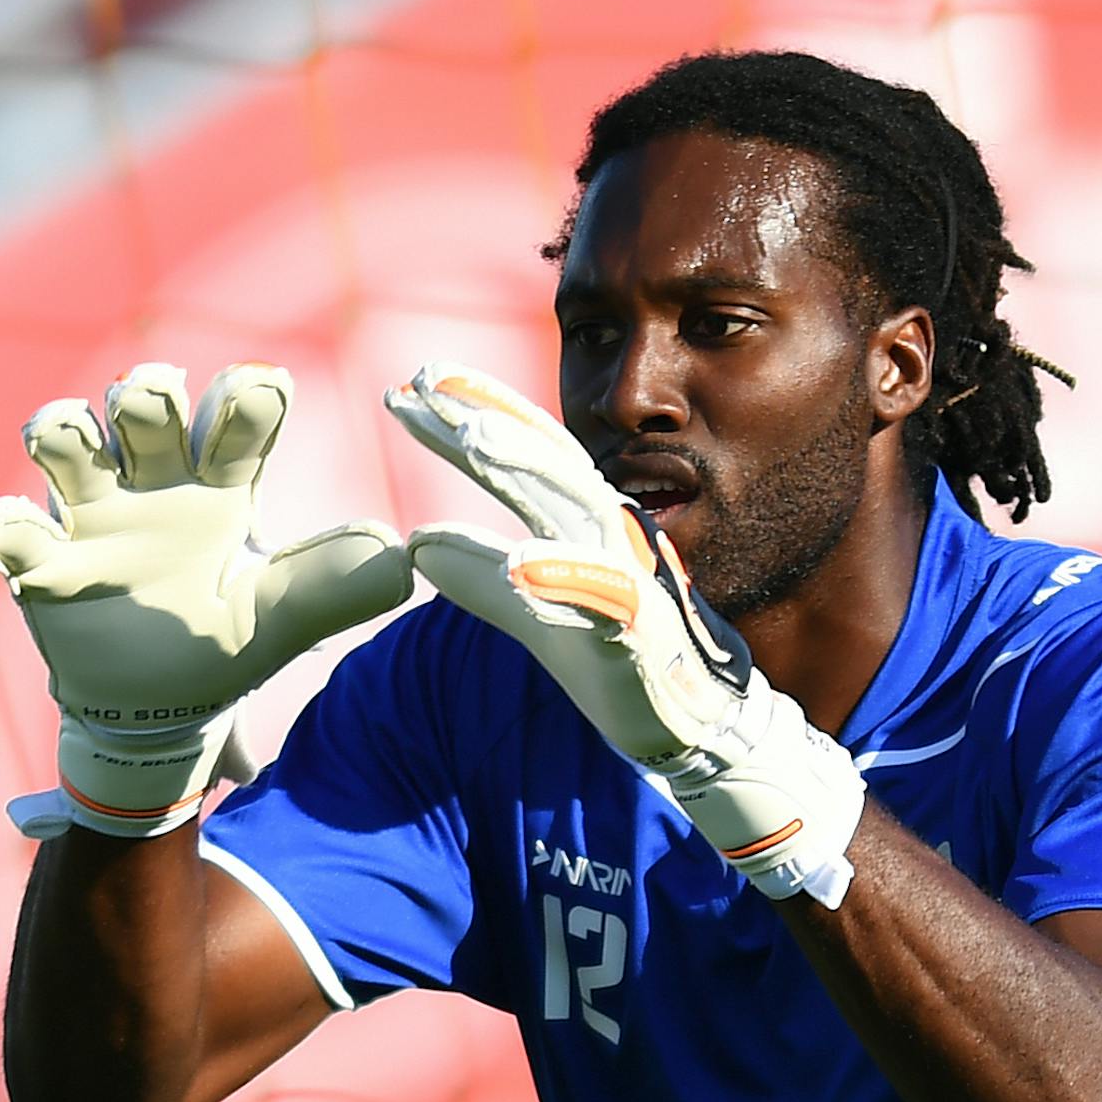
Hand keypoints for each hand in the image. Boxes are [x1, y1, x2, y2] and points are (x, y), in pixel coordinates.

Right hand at [0, 362, 411, 836]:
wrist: (157, 709)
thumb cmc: (222, 641)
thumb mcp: (282, 619)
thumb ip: (335, 586)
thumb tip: (404, 557)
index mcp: (220, 481)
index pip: (234, 413)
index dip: (244, 395)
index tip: (260, 391)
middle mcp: (152, 481)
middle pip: (141, 401)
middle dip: (144, 392)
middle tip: (153, 408)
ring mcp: (91, 517)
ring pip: (62, 436)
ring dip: (63, 427)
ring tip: (70, 439)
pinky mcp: (42, 563)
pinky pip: (8, 530)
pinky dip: (6, 527)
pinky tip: (17, 535)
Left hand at [384, 362, 864, 905]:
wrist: (692, 718)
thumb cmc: (615, 653)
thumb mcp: (532, 608)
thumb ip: (477, 573)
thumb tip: (416, 541)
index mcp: (580, 522)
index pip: (524, 454)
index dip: (473, 414)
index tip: (410, 388)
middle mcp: (607, 531)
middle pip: (545, 458)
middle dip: (488, 414)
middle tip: (423, 382)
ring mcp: (628, 573)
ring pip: (578, 503)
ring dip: (526, 465)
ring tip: (472, 437)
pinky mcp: (643, 626)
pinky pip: (606, 593)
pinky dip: (564, 574)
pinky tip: (518, 565)